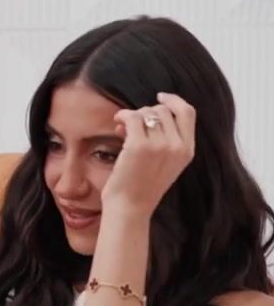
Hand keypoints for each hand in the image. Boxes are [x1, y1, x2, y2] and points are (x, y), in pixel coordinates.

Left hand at [102, 92, 195, 215]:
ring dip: (133, 115)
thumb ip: (164, 141)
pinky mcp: (139, 146)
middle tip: (131, 123)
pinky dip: (123, 115)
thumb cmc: (141, 188)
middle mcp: (177, 146)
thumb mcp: (164, 164)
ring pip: (148, 112)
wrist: (130, 208)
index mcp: (187, 151)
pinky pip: (132, 117)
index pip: (188, 113)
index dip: (174, 100)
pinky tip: (117, 122)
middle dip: (146, 112)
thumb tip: (146, 115)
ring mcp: (160, 145)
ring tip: (122, 127)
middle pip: (165, 110)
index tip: (160, 97)